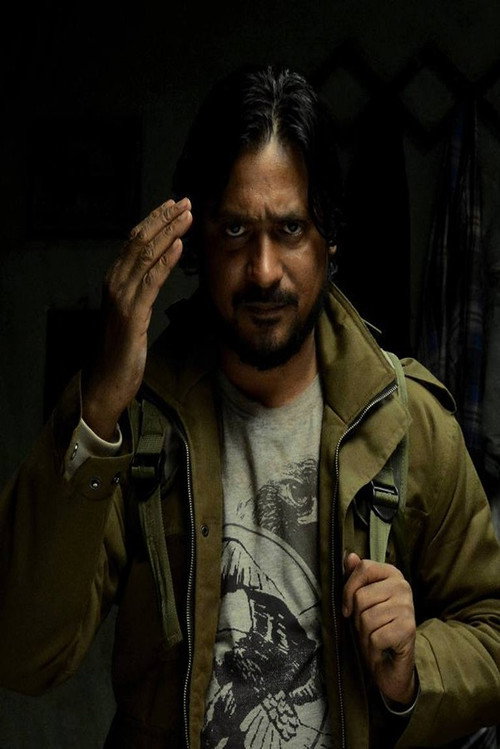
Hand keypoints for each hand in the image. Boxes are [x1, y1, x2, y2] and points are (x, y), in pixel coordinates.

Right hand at [82, 198, 191, 438]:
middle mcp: (115, 283)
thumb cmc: (121, 351)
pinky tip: (179, 246)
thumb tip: (159, 273)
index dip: (155, 221)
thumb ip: (141, 292)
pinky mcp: (131, 314)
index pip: (135, 242)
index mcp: (115, 281)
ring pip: (145, 255)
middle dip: (163, 219)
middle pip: (139, 241)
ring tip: (187, 217)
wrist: (106, 381)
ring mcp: (121, 298)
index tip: (174, 207)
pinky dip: (165, 261)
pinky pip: (150, 281)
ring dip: (168, 232)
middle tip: (185, 202)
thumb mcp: (132, 315)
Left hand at [342, 552, 415, 705]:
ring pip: (366, 618)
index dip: (349, 589)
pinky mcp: (409, 628)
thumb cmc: (375, 628)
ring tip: (376, 637)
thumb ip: (356, 577)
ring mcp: (408, 607)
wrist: (392, 665)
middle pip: (361, 597)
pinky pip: (374, 636)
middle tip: (369, 627)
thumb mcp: (361, 601)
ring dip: (364, 634)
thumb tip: (350, 556)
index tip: (348, 607)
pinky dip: (373, 647)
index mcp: (392, 574)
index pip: (363, 568)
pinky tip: (383, 648)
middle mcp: (403, 586)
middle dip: (357, 618)